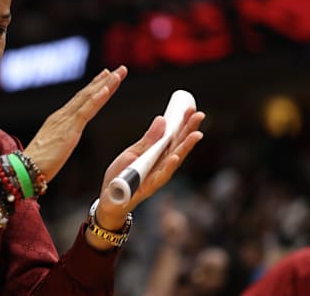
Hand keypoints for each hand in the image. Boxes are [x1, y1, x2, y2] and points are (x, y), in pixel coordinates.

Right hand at [23, 66, 126, 182]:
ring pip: (88, 98)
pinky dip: (97, 99)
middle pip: (86, 94)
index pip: (80, 99)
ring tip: (117, 73)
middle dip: (104, 80)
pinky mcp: (69, 129)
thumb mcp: (53, 147)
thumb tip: (64, 141)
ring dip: (105, 84)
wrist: (26, 169)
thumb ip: (60, 140)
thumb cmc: (38, 163)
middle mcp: (62, 116)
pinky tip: (106, 89)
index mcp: (58, 120)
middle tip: (118, 69)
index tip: (105, 76)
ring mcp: (65, 120)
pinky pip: (85, 111)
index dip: (94, 87)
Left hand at [95, 108, 204, 230]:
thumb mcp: (132, 153)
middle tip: (200, 115)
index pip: (174, 137)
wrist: (110, 199)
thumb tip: (162, 119)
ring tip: (196, 134)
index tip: (191, 109)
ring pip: (174, 161)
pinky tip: (175, 157)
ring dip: (185, 148)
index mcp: (158, 155)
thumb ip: (148, 140)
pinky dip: (167, 167)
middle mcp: (161, 166)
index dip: (183, 123)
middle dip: (189, 131)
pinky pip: (159, 177)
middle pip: (178, 146)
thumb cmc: (121, 176)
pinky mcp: (148, 188)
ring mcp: (157, 177)